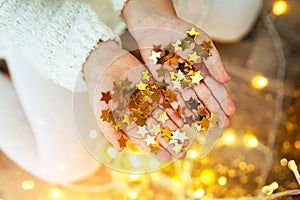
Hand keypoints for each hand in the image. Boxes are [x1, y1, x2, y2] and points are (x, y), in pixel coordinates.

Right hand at [84, 40, 186, 161]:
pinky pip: (165, 100)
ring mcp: (146, 100)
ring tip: (185, 139)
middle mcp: (139, 112)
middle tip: (181, 154)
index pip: (142, 138)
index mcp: (127, 120)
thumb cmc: (99, 87)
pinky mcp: (153, 87)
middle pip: (156, 130)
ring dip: (174, 128)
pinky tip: (182, 118)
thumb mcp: (102, 110)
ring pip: (163, 116)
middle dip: (169, 142)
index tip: (166, 159)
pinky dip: (173, 109)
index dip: (154, 149)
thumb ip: (110, 129)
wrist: (103, 62)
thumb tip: (120, 149)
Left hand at [123, 0, 235, 128]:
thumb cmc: (180, 32)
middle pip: (206, 97)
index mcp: (204, 67)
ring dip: (200, 114)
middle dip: (215, 111)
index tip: (231, 112)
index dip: (224, 100)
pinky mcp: (164, 84)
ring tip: (209, 127)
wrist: (155, 27)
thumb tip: (226, 80)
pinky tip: (186, 121)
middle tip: (225, 125)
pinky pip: (173, 99)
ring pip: (191, 101)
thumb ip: (213, 60)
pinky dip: (179, 110)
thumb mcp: (201, 43)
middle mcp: (193, 77)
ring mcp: (178, 82)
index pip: (216, 86)